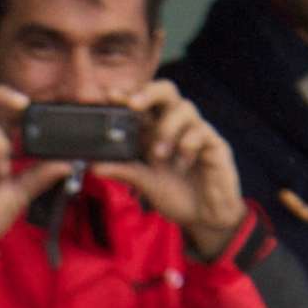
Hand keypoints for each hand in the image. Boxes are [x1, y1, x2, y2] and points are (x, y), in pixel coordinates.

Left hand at [93, 79, 246, 262]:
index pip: (143, 104)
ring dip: (167, 128)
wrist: (206, 216)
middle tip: (133, 105)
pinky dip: (188, 145)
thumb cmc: (177, 195)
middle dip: (148, 93)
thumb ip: (123, 171)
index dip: (128, 96)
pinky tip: (182, 164)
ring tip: (158, 154)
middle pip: (167, 91)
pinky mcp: (215, 144)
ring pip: (185, 108)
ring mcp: (197, 132)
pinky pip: (202, 132)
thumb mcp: (145, 183)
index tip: (110, 95)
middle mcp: (176, 126)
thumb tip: (93, 166)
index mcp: (156, 131)